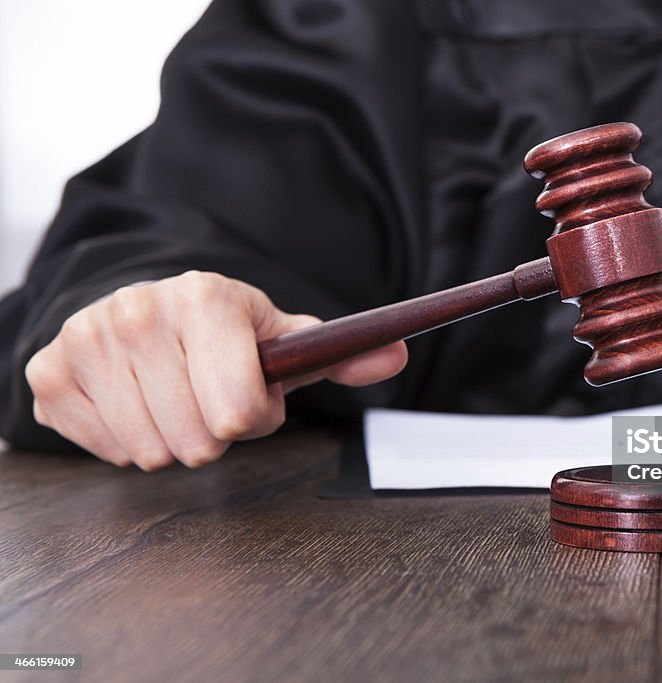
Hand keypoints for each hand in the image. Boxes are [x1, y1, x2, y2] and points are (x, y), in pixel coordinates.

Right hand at [25, 271, 406, 469]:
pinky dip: (128, 443)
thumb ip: (342, 354)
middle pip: (197, 440)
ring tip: (175, 399)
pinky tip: (135, 405)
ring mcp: (88, 339)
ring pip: (150, 451)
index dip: (253, 417)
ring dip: (173, 440)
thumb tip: (397, 356)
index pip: (238, 410)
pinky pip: (104, 449)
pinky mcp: (50, 372)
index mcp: (206, 297)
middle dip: (214, 433)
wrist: (144, 311)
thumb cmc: (225, 337)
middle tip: (208, 398)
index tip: (247, 396)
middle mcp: (139, 310)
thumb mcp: (284, 340)